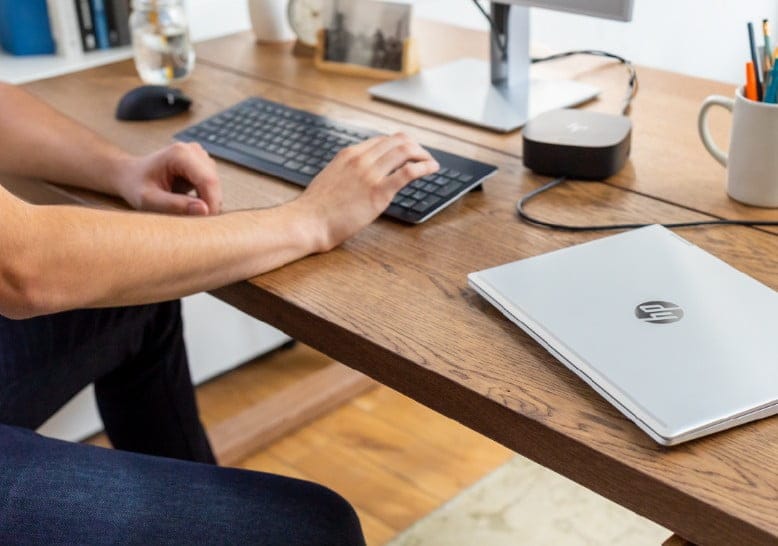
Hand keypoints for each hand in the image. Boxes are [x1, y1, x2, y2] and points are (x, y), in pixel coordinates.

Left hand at [115, 142, 222, 215]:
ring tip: (182, 206)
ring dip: (205, 200)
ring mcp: (199, 155)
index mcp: (180, 154)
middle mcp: (192, 150)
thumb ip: (174, 205)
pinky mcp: (202, 163)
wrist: (129, 174)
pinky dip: (204, 196)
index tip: (205, 222)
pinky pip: (212, 184)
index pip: (208, 180)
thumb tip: (204, 210)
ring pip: (215, 184)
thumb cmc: (135, 184)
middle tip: (191, 219)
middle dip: (208, 203)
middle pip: (214, 182)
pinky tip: (186, 199)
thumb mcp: (148, 199)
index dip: (211, 203)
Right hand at [292, 133, 438, 251]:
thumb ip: (347, 173)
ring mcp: (370, 174)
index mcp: (349, 155)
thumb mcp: (331, 179)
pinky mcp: (378, 192)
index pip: (381, 140)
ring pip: (405, 151)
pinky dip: (424, 167)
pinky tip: (432, 169)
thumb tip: (358, 179)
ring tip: (431, 162)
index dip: (399, 145)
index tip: (409, 153)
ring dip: (423, 154)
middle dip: (415, 146)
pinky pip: (408, 172)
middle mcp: (361, 159)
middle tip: (424, 156)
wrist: (308, 221)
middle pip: (396, 141)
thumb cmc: (316, 208)